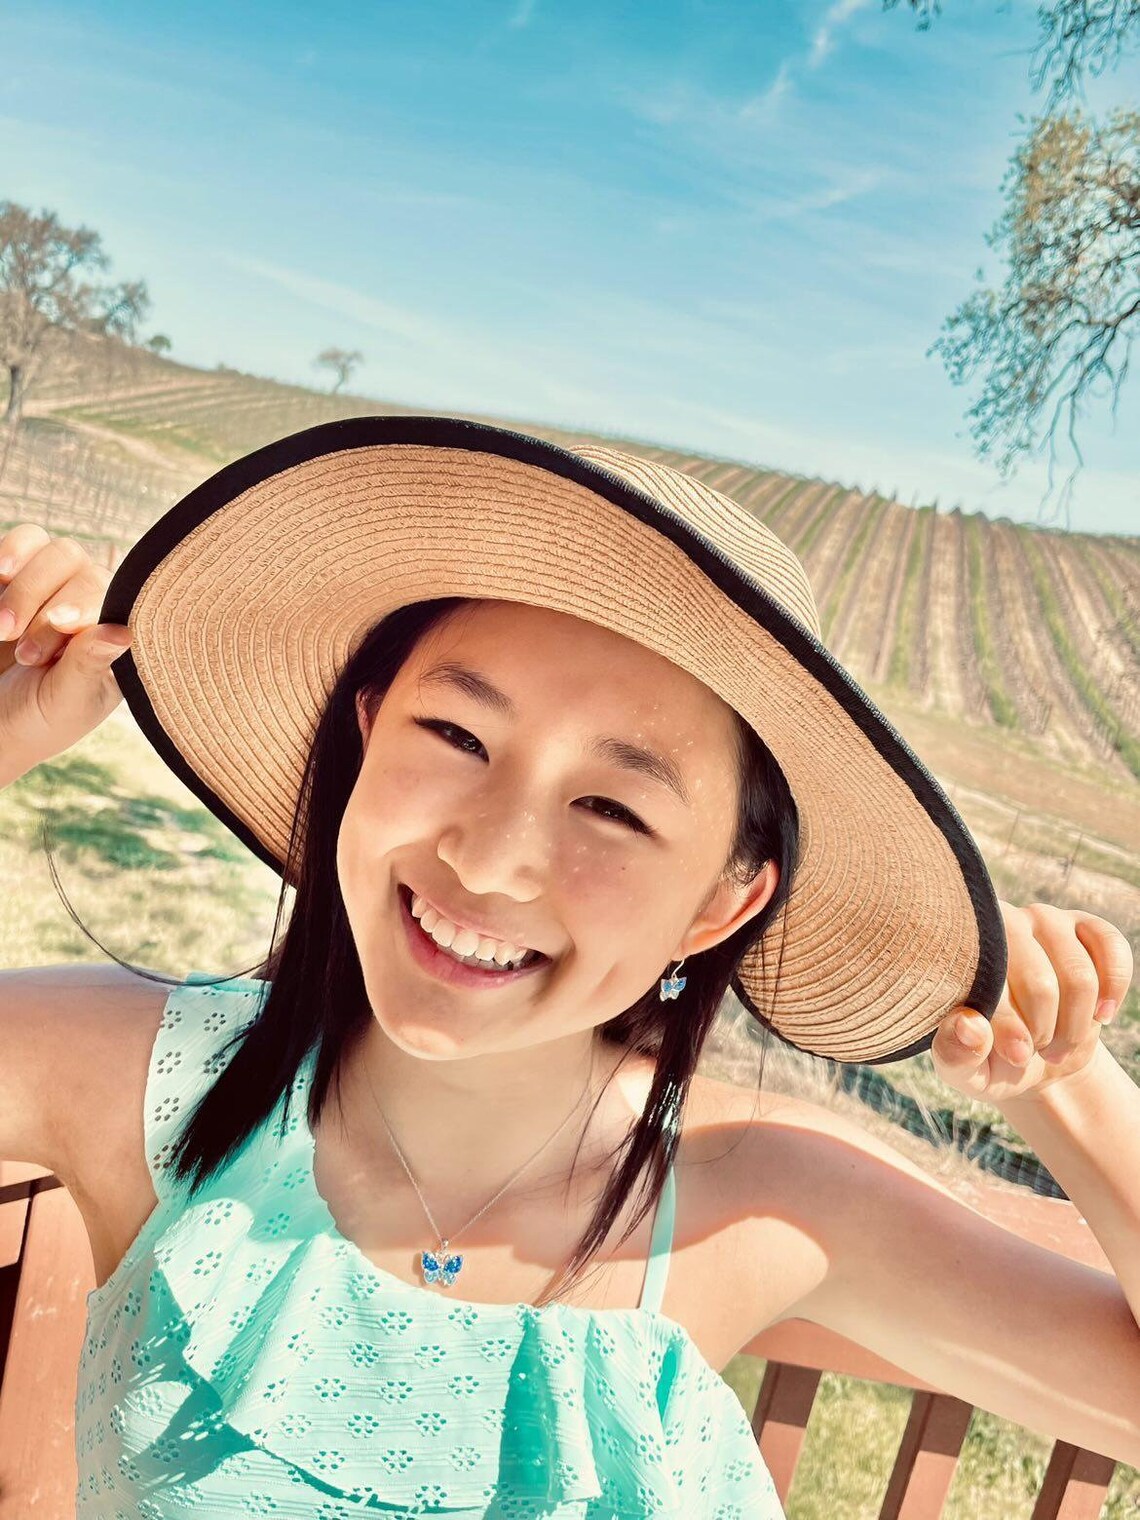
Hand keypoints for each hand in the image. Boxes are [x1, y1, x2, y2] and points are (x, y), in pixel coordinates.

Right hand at [0, 523, 131, 781]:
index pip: (110, 594)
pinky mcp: (12, 578)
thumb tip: (125, 631)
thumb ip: (89, 666)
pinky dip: (6, 557)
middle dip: (41, 601)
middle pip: (76, 563)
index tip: (58, 624)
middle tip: (20, 649)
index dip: (83, 603)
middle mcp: (85, 600)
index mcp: (111, 631)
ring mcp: (48, 583)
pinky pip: (15, 546)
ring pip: (46, 547)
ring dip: (23, 585)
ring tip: (1, 630)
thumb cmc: (38, 719)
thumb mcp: (66, 703)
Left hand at [931, 900, 1133, 1105]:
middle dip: (1044, 1033)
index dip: (1009, 1026)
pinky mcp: (1084, 926)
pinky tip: (1101, 1015)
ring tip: (1058, 1043)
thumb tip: (968, 1026)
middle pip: (1040, 985)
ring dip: (1076, 1026)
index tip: (1017, 1055)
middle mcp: (999, 924)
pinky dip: (1112, 990)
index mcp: (958, 952)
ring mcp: (1043, 920)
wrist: (1031, 1056)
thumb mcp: (964, 1068)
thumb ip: (956, 1053)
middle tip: (1035, 1051)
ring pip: (1080, 979)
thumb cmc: (987, 1058)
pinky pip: (1111, 950)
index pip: (990, 984)